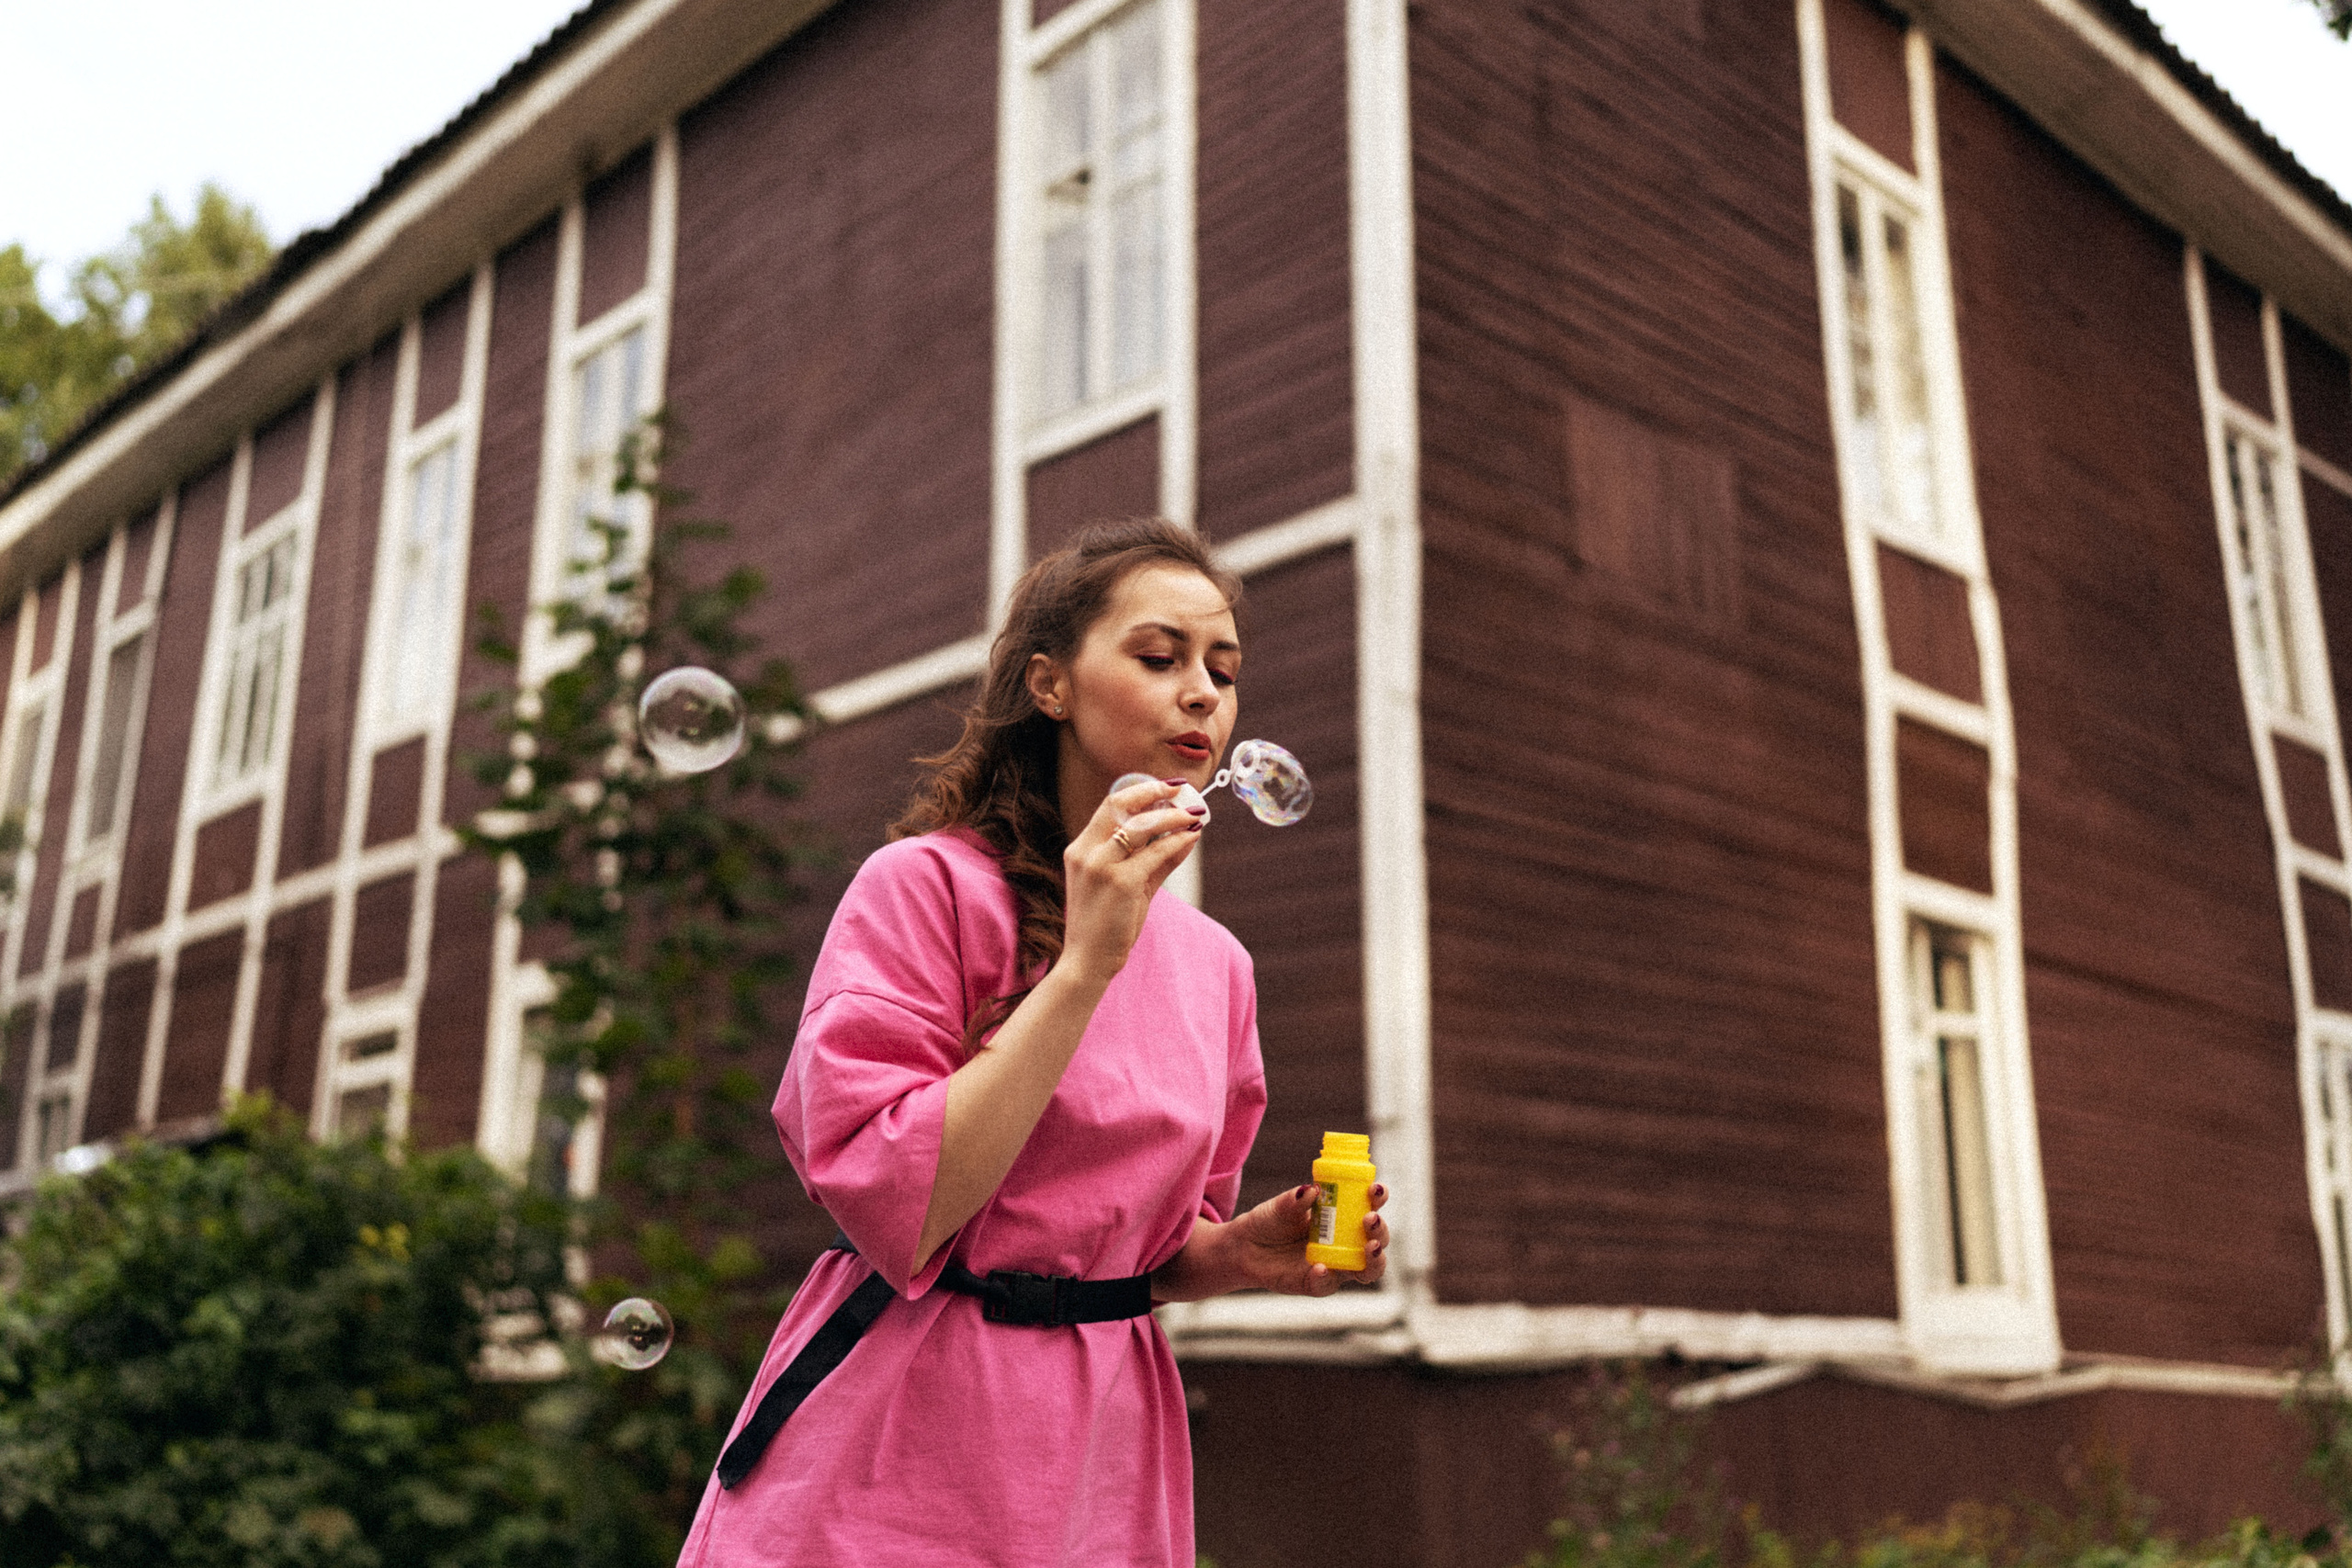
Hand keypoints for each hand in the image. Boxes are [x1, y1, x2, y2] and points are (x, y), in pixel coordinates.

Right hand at [1058, 775, 1202, 984]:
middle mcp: (1086, 851)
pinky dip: (1176, 842)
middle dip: (1154, 791)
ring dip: (1172, 815)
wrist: (1087, 962)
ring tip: (1194, 814)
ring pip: (1142, 824)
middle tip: (1181, 789)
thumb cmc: (1106, 926)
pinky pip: (1156, 853)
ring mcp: (1101, 865)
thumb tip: (1186, 836)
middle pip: (1120, 804)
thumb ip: (1154, 861)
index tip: (1165, 786)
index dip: (1139, 790)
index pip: (1108, 806)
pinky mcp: (1121, 882)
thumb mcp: (1129, 886)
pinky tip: (1191, 838)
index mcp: (1080, 849)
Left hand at [1230, 1181, 1390, 1296]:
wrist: (1244, 1246)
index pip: (1370, 1206)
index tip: (1376, 1189)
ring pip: (1367, 1270)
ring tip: (1369, 1247)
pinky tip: (1321, 1267)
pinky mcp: (1316, 1284)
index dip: (1378, 1198)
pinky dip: (1327, 1276)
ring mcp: (1335, 1265)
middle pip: (1377, 1241)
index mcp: (1342, 1217)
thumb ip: (1296, 1200)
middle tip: (1370, 1220)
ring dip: (1374, 1260)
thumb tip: (1311, 1190)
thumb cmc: (1270, 1221)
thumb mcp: (1281, 1205)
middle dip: (1380, 1231)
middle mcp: (1345, 1243)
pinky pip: (1328, 1284)